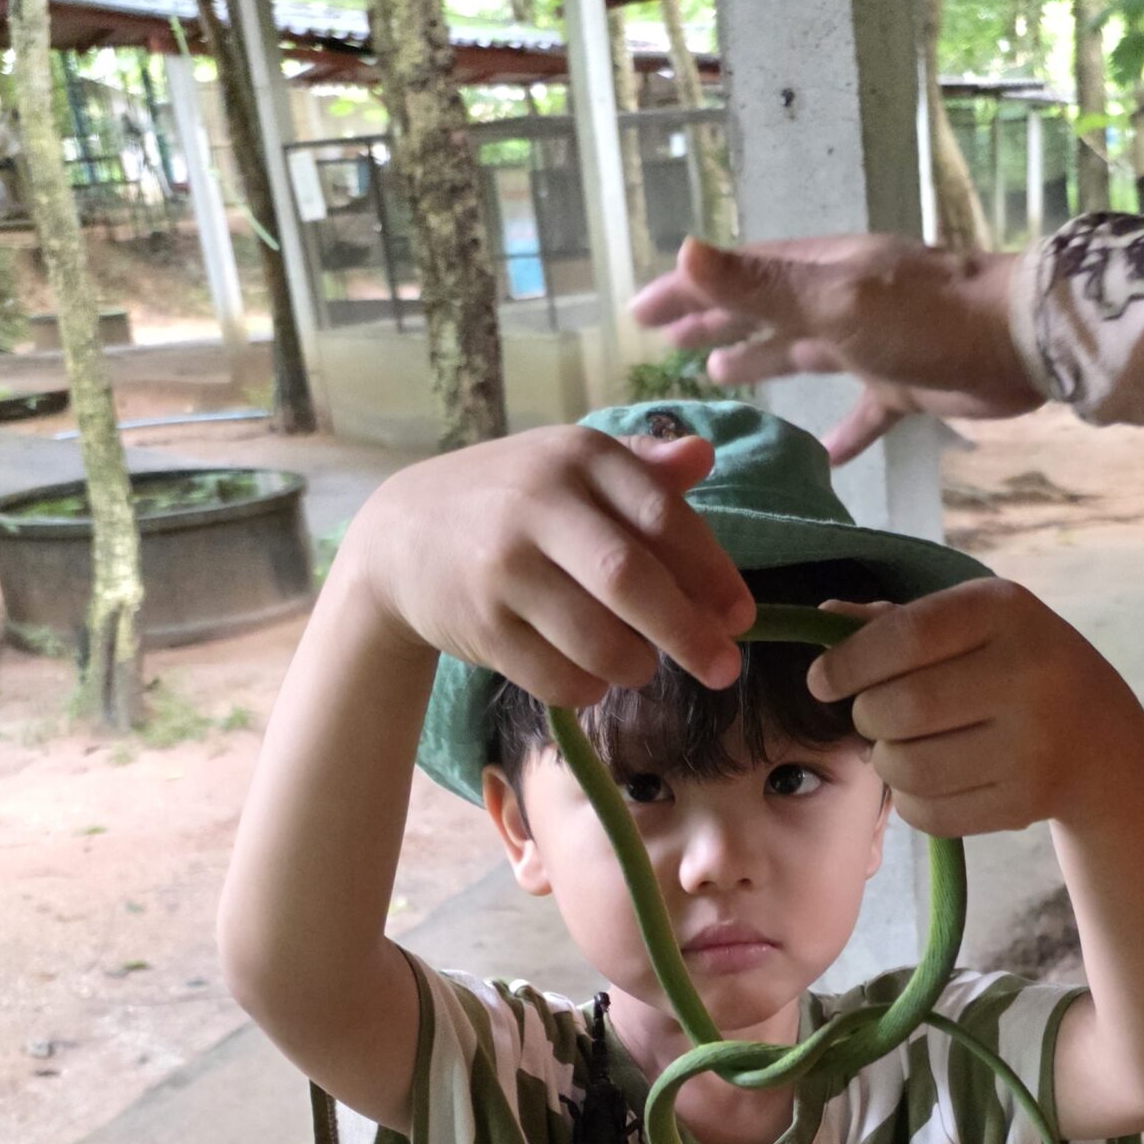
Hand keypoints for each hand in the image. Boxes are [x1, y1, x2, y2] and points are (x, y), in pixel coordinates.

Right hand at [344, 424, 756, 703]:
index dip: (711, 573)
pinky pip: (557, 678)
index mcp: (577, 456)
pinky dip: (589, 687)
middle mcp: (538, 505)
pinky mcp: (481, 625)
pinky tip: (591, 675)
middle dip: (687, 632)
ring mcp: (504, 568)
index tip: (741, 618)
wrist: (401, 536)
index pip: (662, 517)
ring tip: (640, 664)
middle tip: (723, 670)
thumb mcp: (570, 467)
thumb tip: (703, 457)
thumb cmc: (510, 501)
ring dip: (635, 665)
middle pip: (630, 580)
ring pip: (596, 640)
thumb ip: (641, 469)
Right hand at [630, 235, 1040, 464]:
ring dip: (759, 362)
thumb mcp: (834, 300)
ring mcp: (871, 342)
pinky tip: (820, 457)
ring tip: (714, 378)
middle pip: (761, 310)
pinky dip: (839, 434)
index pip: (735, 275)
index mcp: (818, 271)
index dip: (686, 292)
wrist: (1020, 343)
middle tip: (664, 346)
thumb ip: (761, 286)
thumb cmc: (927, 317)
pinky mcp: (904, 385)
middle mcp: (839, 300)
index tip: (638, 314)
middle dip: (713, 323)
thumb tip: (684, 251)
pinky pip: (860, 413)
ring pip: (801, 352)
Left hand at [808, 581, 1143, 836]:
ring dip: (886, 762)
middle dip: (867, 718)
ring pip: (908, 767)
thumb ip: (899, 621)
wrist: (1101, 738)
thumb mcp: (975, 625)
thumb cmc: (1015, 666)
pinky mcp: (1025, 801)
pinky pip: (930, 811)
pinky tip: (930, 779)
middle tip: (874, 718)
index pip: (904, 638)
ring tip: (900, 748)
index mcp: (1006, 611)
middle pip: (898, 709)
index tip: (822, 682)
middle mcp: (1028, 673)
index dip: (848, 664)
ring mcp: (1032, 743)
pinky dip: (912, 800)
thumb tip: (824, 616)